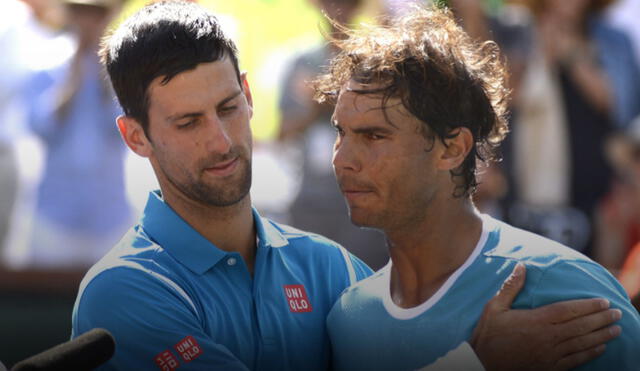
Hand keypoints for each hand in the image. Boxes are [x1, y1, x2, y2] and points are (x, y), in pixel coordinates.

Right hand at [470, 263, 621, 370]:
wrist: (482, 363)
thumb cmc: (488, 335)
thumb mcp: (494, 307)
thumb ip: (511, 287)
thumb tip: (521, 266)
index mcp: (535, 320)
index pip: (568, 310)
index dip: (588, 306)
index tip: (603, 301)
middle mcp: (547, 337)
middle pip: (580, 326)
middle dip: (601, 319)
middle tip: (617, 313)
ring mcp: (550, 354)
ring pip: (582, 343)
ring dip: (601, 336)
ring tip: (616, 329)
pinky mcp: (549, 367)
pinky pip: (575, 360)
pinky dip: (590, 353)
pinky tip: (600, 348)